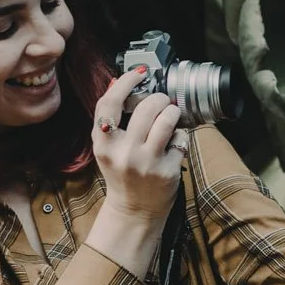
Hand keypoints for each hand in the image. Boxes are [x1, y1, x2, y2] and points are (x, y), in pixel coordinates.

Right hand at [85, 66, 185, 277]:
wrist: (134, 210)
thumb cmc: (122, 173)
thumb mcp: (107, 148)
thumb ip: (110, 119)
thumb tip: (118, 82)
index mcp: (104, 144)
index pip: (108, 103)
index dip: (125, 83)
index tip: (139, 74)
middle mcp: (123, 152)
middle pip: (146, 107)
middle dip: (159, 98)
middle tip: (162, 101)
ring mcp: (146, 163)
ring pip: (167, 120)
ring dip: (173, 112)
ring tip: (171, 115)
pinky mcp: (167, 171)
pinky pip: (181, 140)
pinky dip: (180, 136)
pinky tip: (175, 143)